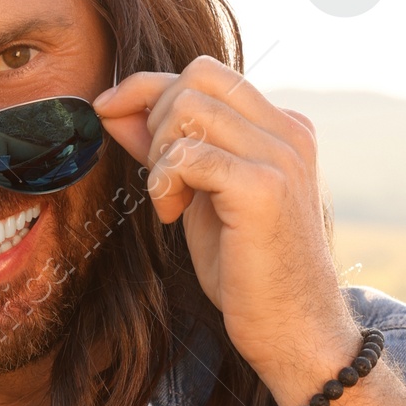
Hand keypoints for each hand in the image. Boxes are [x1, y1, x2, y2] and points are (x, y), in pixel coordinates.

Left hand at [96, 57, 358, 405]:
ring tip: (170, 203)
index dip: (150, 88)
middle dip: (155, 118)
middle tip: (159, 179)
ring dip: (160, 155)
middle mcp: (289, 131)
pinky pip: (188, 154)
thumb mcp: (202, 200)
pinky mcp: (263, 187)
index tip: (111, 113)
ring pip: (189, 107)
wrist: (294, 331)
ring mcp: (280, 155)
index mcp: (283, 129)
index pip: (207, 74)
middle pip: (197, 76)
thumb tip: (115, 109)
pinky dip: (164, 181)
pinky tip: (173, 216)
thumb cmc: (249, 274)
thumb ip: (170, 151)